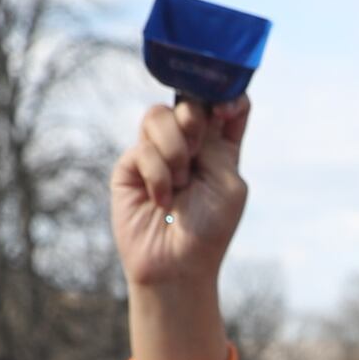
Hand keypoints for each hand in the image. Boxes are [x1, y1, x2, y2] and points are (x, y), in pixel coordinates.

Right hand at [113, 96, 248, 359]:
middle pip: (189, 101)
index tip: (225, 108)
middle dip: (193, 120)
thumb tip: (191, 110)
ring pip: (159, 115)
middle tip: (194, 151)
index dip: (224, 93)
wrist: (176, 265)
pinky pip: (142, 147)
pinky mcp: (131, 166)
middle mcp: (188, 144)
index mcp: (220, 147)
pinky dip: (158, 174)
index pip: (224, 103)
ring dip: (174, 149)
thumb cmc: (209, 229)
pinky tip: (162, 200)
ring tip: (180, 182)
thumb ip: (217, 142)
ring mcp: (157, 152)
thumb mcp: (228, 182)